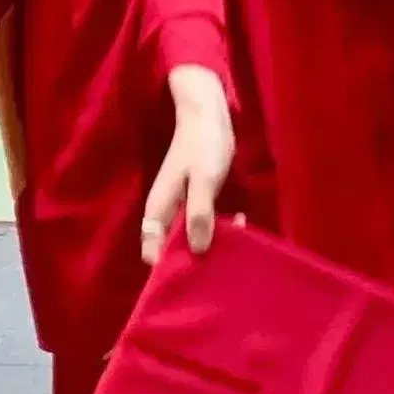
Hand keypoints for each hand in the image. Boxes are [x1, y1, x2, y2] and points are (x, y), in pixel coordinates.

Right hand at [143, 66, 233, 264]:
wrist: (208, 113)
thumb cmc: (203, 145)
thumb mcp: (204, 180)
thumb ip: (199, 214)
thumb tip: (198, 250)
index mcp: (158, 209)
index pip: (152, 250)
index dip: (167, 268)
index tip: (191, 281)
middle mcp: (167, 212)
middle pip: (172, 248)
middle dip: (193, 260)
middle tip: (219, 270)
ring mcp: (182, 205)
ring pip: (190, 237)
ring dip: (210, 244)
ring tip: (235, 250)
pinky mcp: (198, 198)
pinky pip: (205, 222)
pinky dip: (220, 228)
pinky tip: (241, 225)